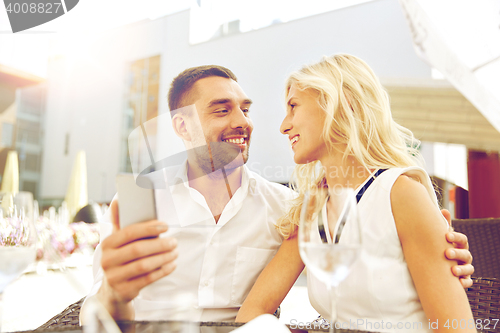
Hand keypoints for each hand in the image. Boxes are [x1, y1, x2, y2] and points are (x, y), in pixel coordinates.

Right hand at [97, 199, 177, 318]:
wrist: (112, 289)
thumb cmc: (120, 258)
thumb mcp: (117, 241)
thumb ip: (119, 222)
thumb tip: (117, 200)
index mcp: (106, 244)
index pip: (129, 232)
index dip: (149, 228)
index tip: (166, 226)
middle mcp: (107, 260)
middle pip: (138, 249)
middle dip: (159, 244)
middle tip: (174, 241)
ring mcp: (114, 277)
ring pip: (143, 265)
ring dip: (163, 258)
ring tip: (175, 252)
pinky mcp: (124, 290)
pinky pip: (147, 279)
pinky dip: (162, 271)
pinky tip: (172, 265)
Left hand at [442, 208, 473, 287]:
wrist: (442, 265)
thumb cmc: (443, 247)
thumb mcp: (443, 237)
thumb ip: (444, 225)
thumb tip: (443, 210)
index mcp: (459, 244)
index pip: (462, 239)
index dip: (455, 237)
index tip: (446, 236)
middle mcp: (465, 256)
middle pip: (465, 254)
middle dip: (457, 253)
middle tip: (447, 253)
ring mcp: (465, 268)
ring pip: (469, 268)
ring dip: (462, 270)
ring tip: (453, 271)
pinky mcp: (464, 279)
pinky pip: (468, 282)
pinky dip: (465, 283)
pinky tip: (459, 284)